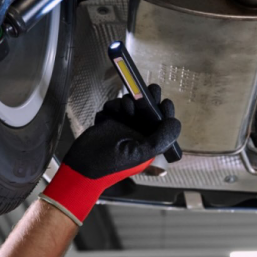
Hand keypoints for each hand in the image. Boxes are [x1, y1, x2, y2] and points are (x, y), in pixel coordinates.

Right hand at [65, 84, 179, 178]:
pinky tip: (109, 114)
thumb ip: (160, 139)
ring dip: (128, 103)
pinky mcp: (108, 121)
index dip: (165, 113)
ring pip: (131, 106)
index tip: (164, 103)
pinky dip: (113, 107)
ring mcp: (122, 126)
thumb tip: (175, 122)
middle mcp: (138, 134)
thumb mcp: (140, 154)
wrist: (81, 166)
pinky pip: (114, 107)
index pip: (162, 125)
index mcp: (149, 144)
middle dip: (149, 100)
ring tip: (124, 110)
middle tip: (151, 90)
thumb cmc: (110, 165)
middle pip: (148, 111)